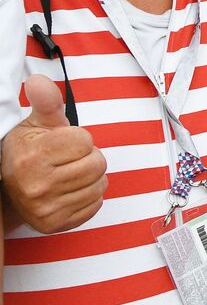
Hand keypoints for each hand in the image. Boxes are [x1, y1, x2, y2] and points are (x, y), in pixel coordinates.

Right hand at [2, 76, 106, 232]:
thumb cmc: (29, 151)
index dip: (79, 138)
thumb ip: (45, 101)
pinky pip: (95, 205)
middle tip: (69, 159)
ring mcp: (45, 208)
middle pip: (97, 164)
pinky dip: (89, 196)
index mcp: (33, 156)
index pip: (85, 141)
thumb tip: (38, 81)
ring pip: (99, 185)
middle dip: (88, 157)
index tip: (63, 143)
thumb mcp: (36, 123)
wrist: (8, 189)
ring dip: (91, 177)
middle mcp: (37, 184)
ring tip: (69, 174)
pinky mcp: (55, 224)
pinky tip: (70, 190)